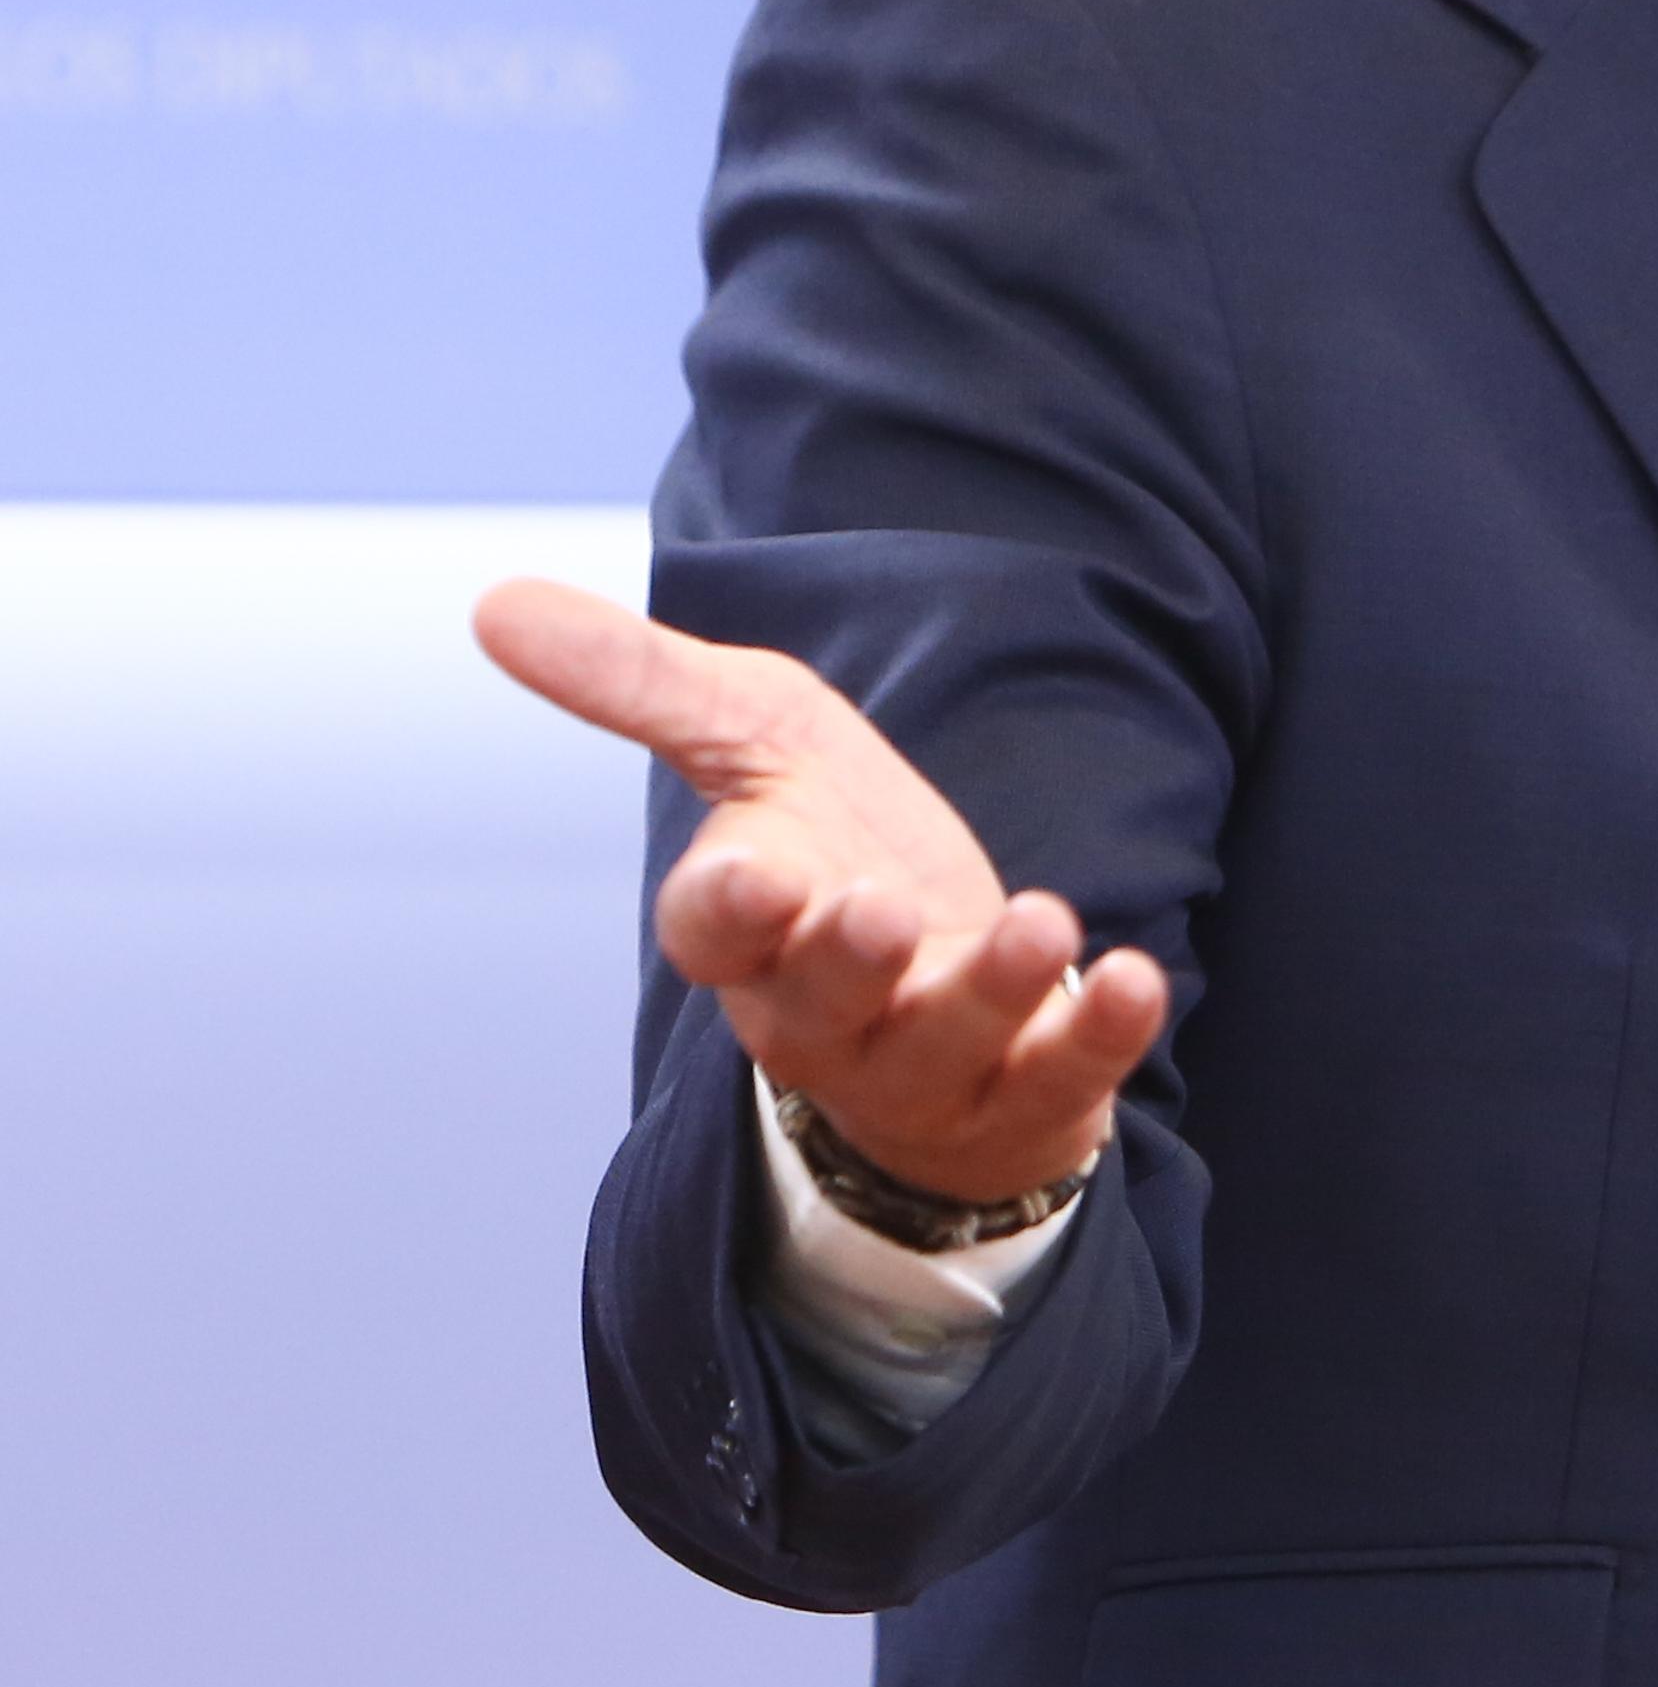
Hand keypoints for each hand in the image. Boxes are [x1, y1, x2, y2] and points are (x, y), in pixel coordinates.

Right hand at [476, 575, 1169, 1206]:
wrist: (941, 984)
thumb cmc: (829, 854)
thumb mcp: (751, 739)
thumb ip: (640, 682)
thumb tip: (493, 602)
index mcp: (746, 931)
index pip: (715, 929)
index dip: (728, 909)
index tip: (750, 875)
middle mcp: (824, 1011)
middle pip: (823, 998)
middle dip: (848, 958)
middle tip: (879, 909)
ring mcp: (926, 1059)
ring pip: (942, 1042)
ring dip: (991, 988)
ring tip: (1039, 920)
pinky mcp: (1026, 1084)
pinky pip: (1059, 1074)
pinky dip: (1098, 1032)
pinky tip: (1135, 976)